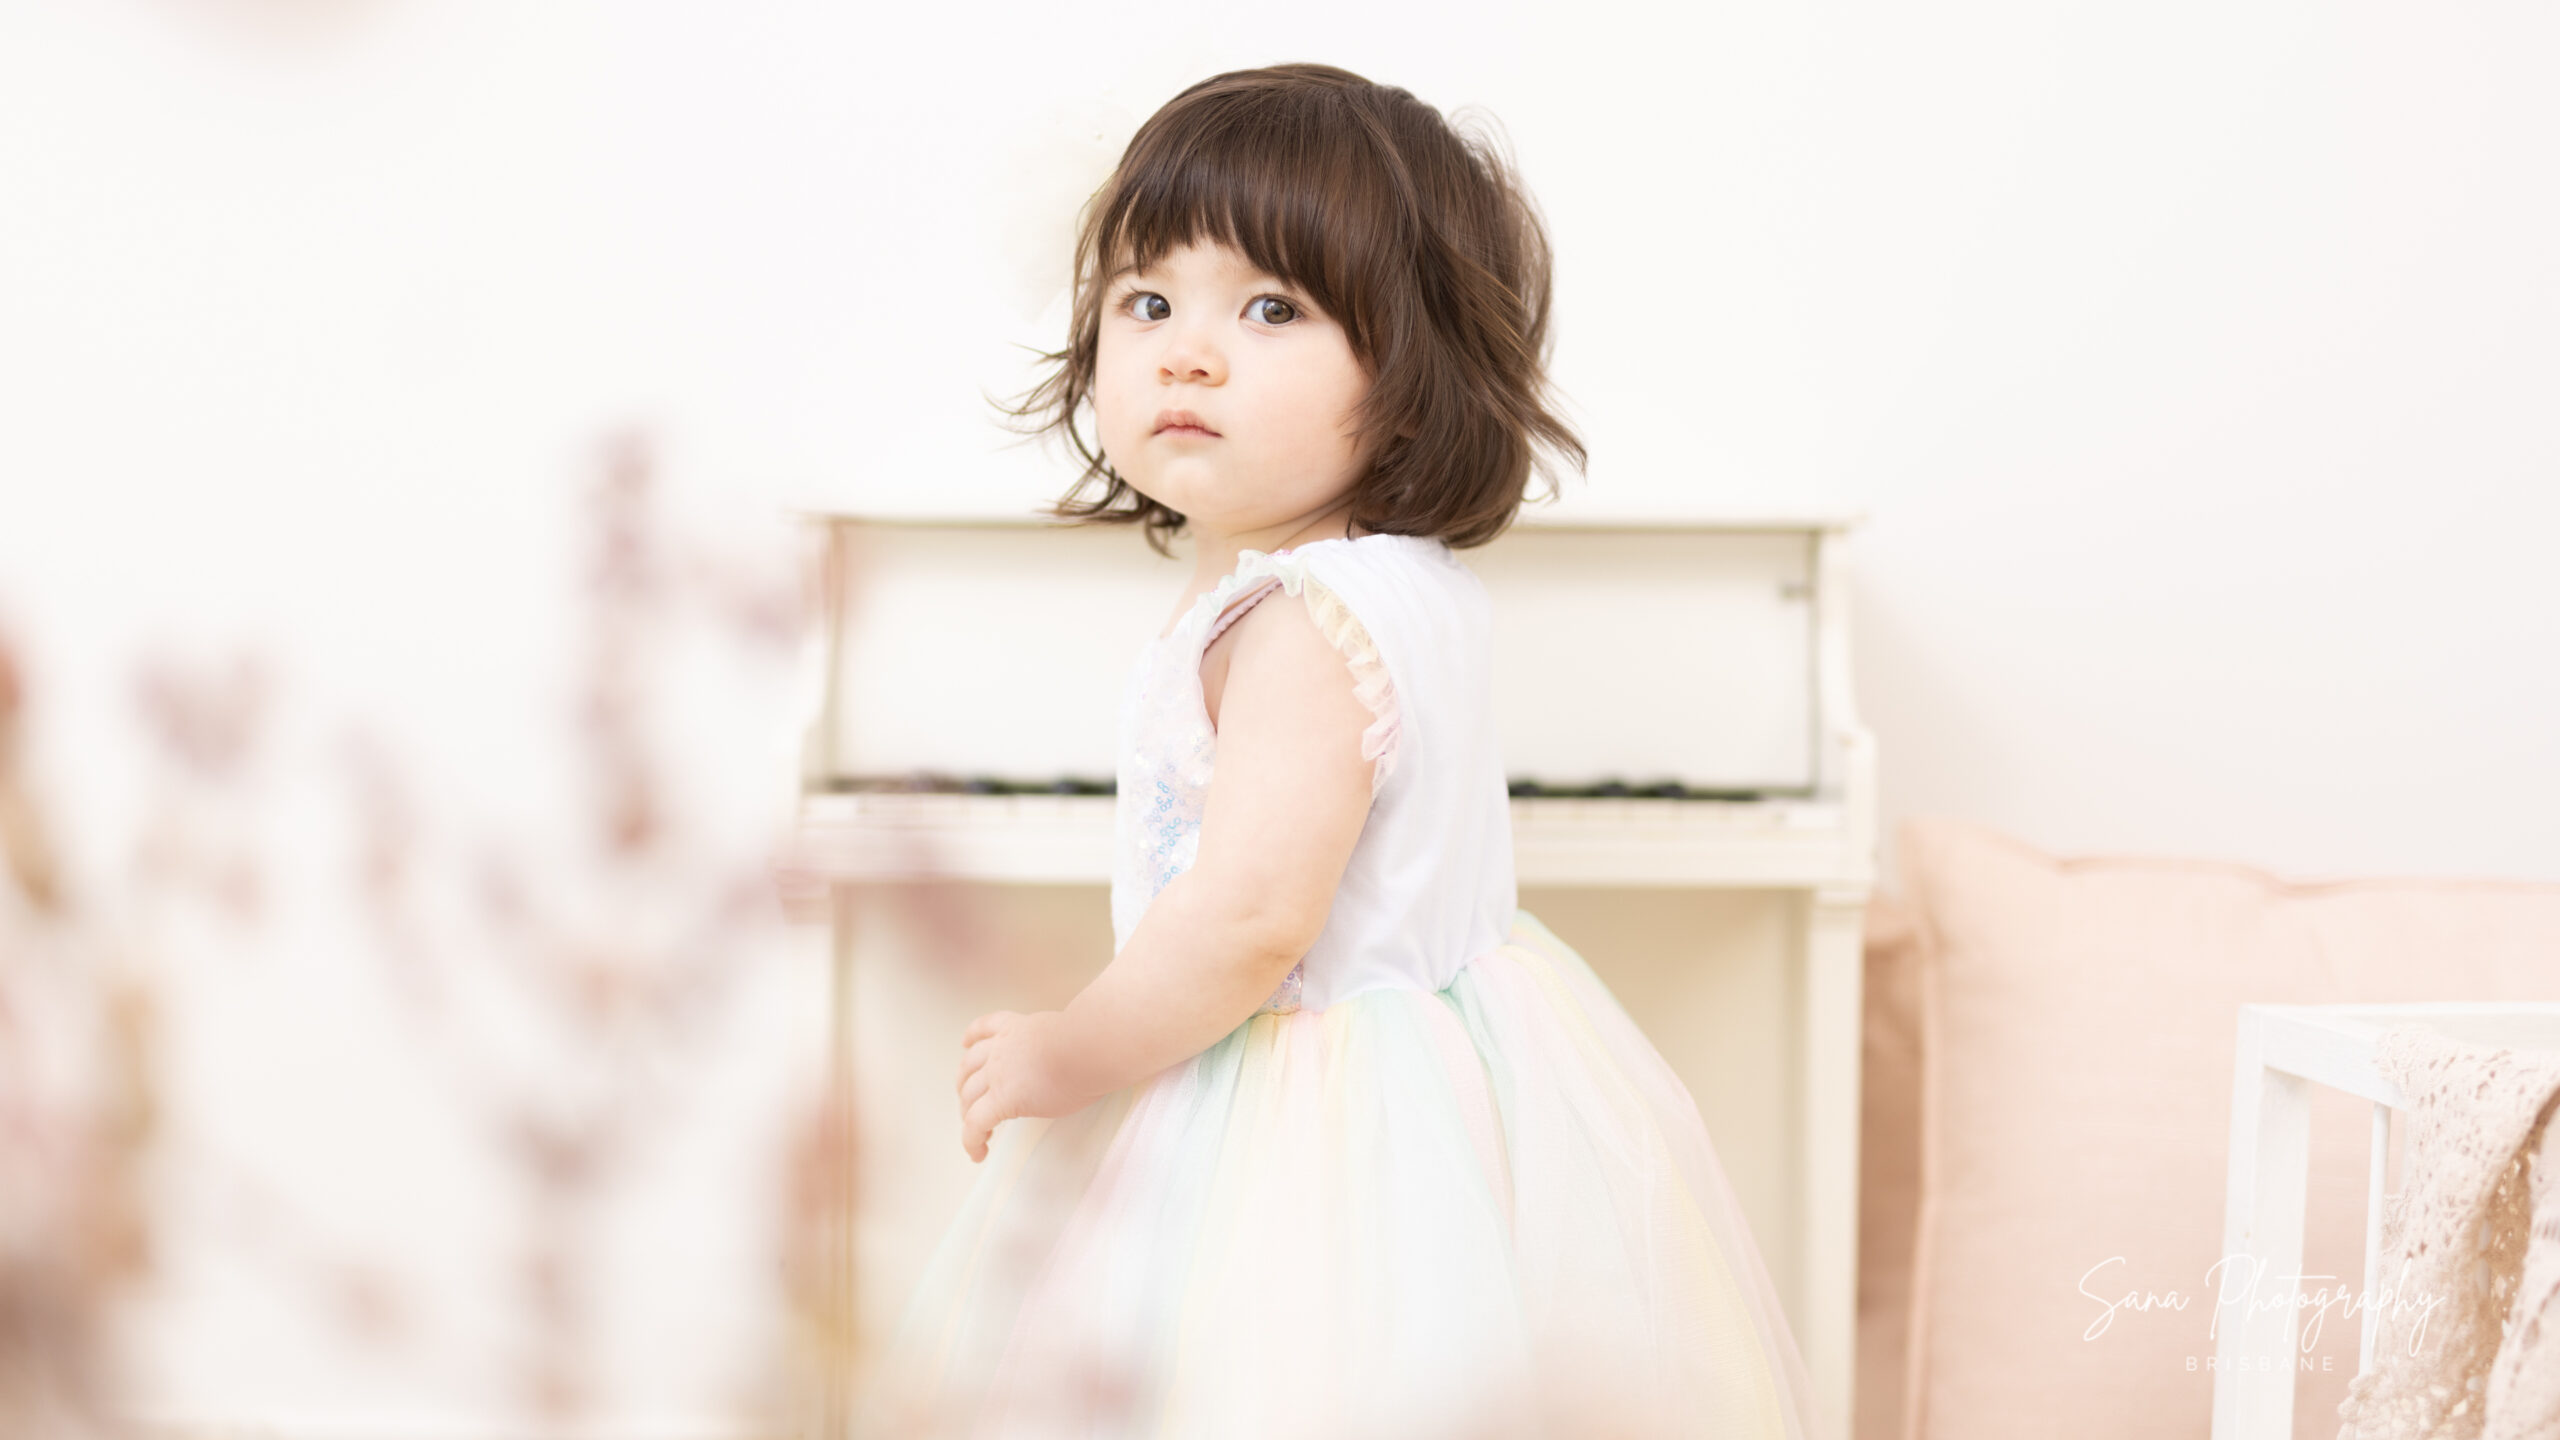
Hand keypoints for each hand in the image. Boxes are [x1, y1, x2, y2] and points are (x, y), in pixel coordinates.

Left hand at [955, 1010, 1079, 1163]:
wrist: (1088, 1046)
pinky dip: (972, 1141)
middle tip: (969, 1100)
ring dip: (967, 1115)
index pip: (986, 1028)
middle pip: (969, 1067)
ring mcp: (998, 1074)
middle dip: (965, 1085)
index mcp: (1018, 1027)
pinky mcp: (1002, 1100)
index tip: (965, 1043)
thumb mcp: (1065, 1033)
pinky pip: (976, 1123)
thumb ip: (1054, 1044)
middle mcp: (1002, 1048)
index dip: (972, 1037)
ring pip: (969, 1096)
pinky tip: (978, 1153)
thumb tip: (1068, 1058)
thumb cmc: (1090, 1041)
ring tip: (975, 1132)